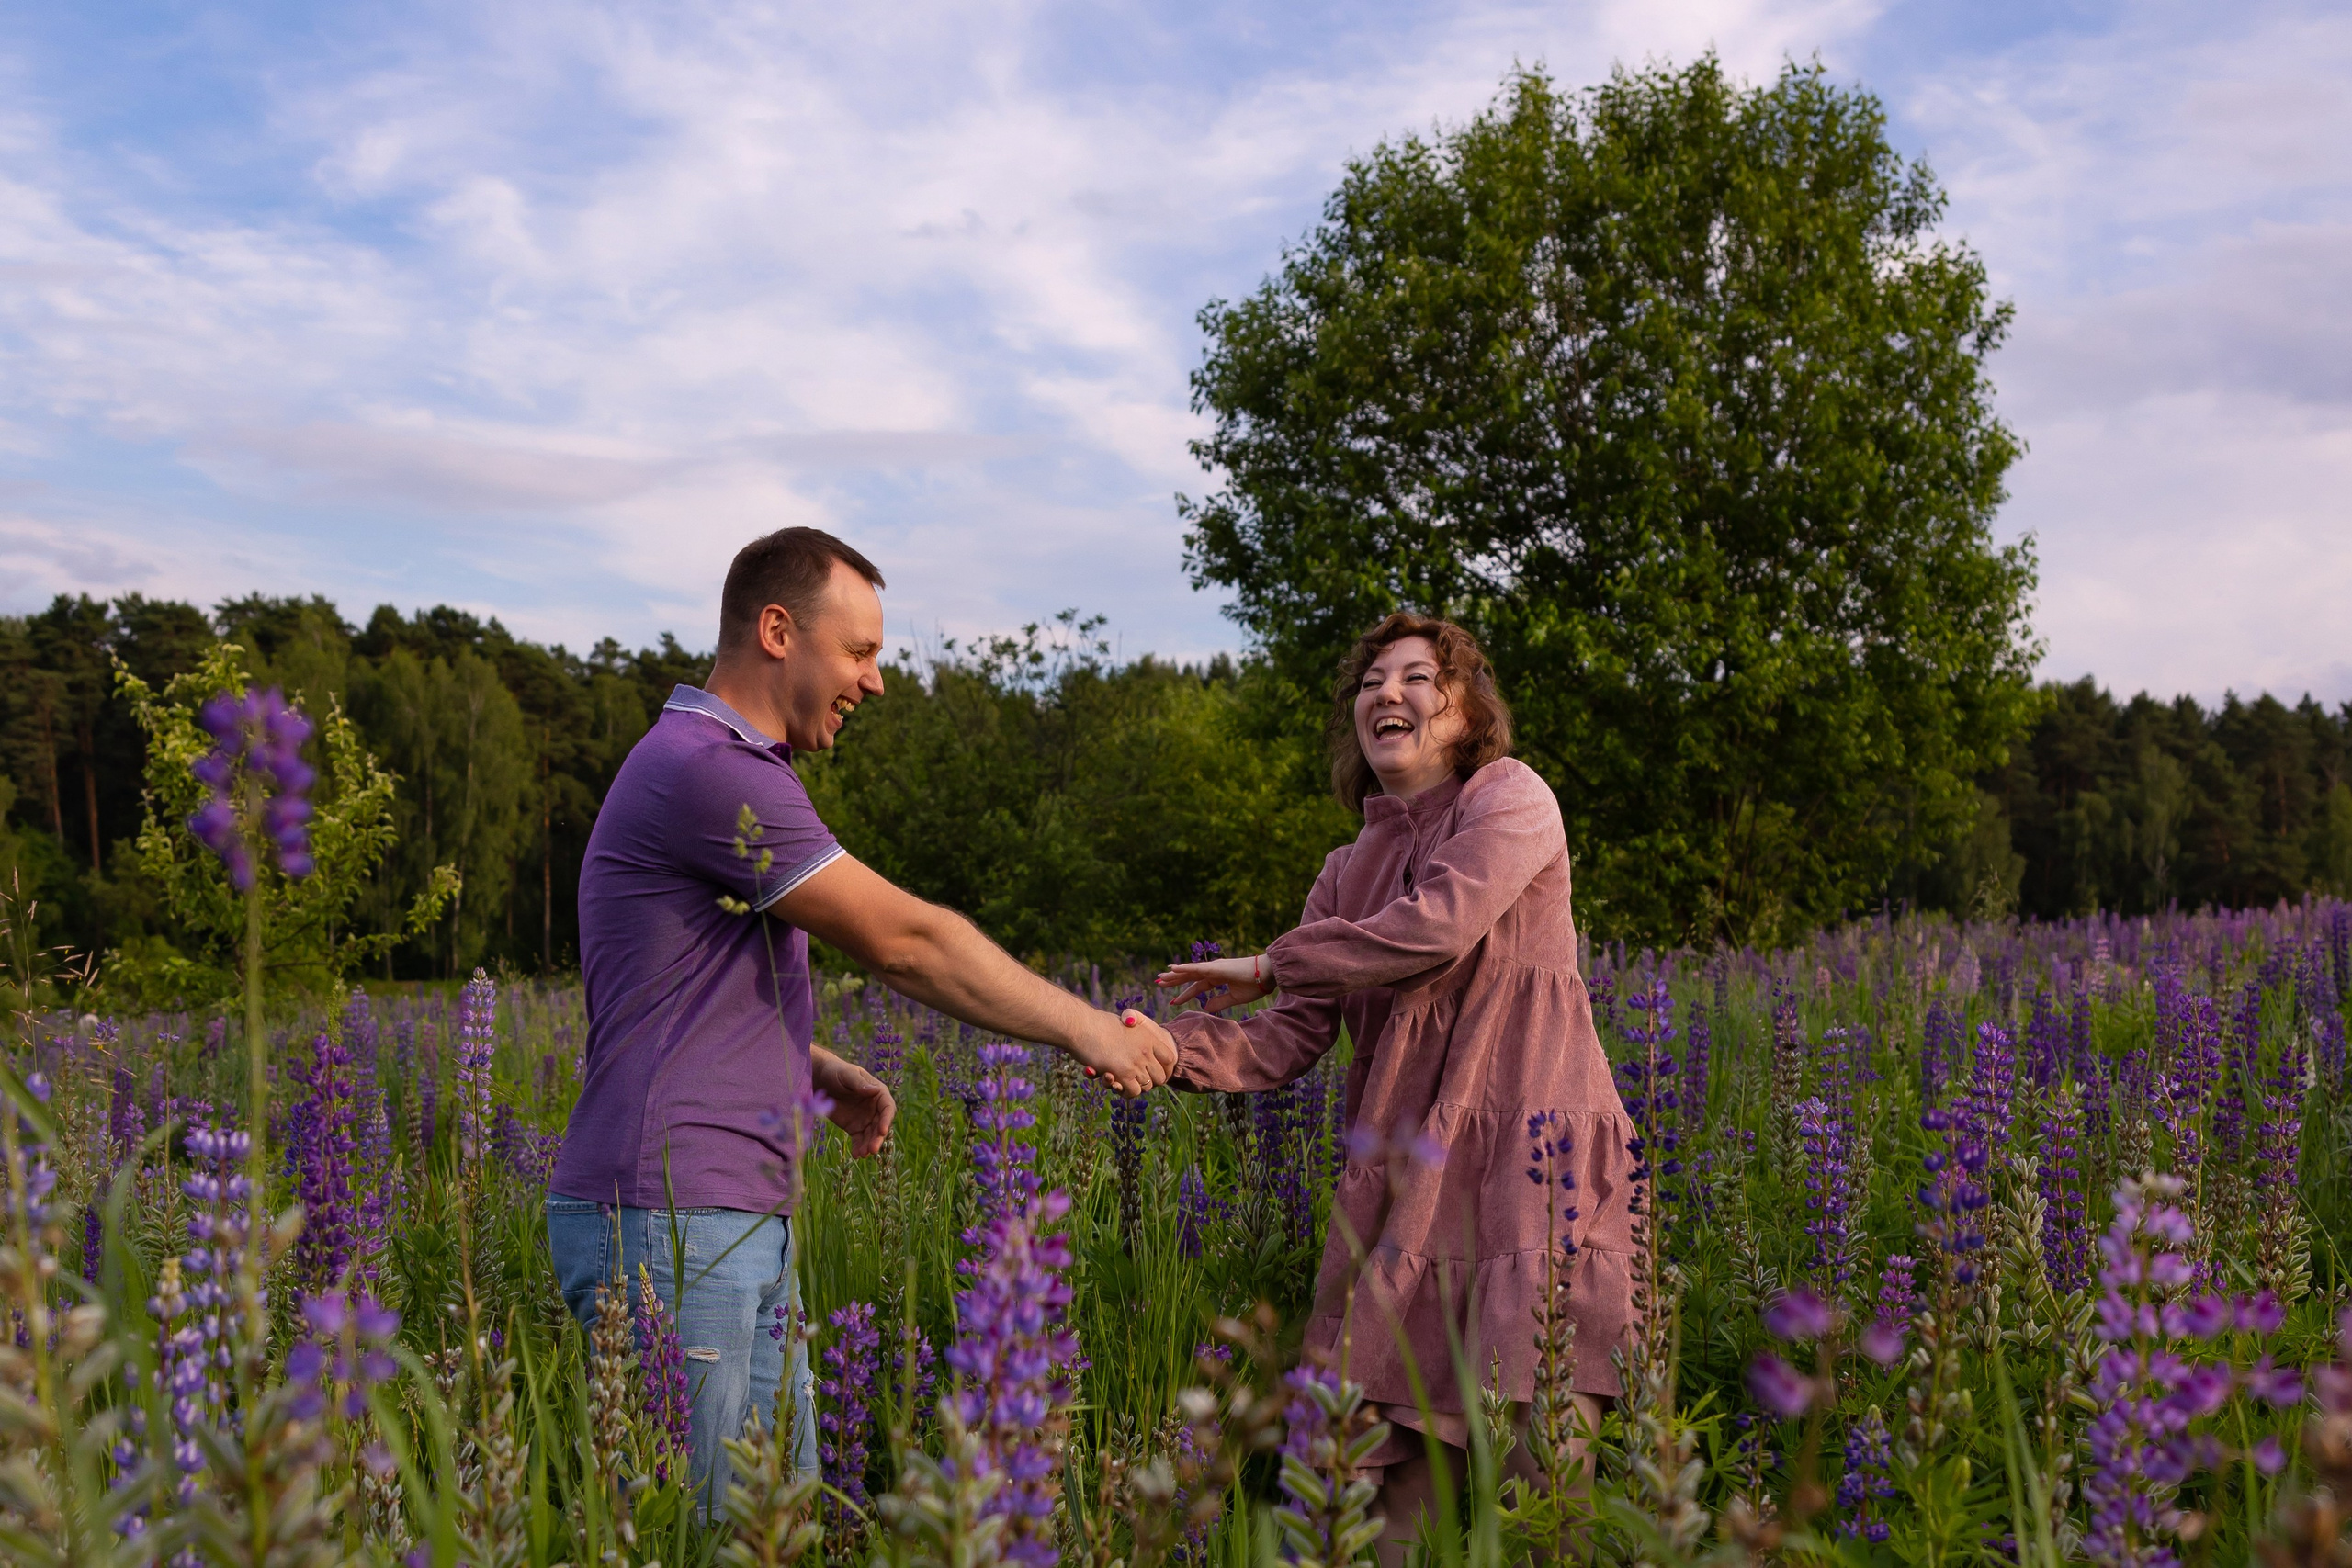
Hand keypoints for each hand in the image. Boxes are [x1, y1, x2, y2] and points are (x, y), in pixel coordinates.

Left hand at [812, 1049, 895, 1157]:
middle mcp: (874, 1108)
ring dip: (868, 1145)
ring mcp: (865, 1119)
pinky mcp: (854, 1127)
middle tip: (872, 1150)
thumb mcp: (847, 1075)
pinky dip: (858, 1148)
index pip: (887, 1107)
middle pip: (880, 1125)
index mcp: (877, 1093)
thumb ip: (859, 1084)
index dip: (886, 1119)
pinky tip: (856, 1155)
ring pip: (871, 1135)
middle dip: (877, 1138)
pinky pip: (859, 1140)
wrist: (820, 1079)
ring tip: (862, 1154)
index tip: (882, 1131)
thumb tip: (874, 1091)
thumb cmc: (836, 1072)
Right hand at [1067, 1007, 1176, 1095]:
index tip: (1153, 1071)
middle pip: (1161, 1077)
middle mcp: (1146, 1051)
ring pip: (1147, 1086)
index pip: (1170, 1059)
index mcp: (1149, 1037)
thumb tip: (1134, 1031)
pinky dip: (1126, 1092)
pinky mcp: (1124, 1074)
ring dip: (1136, 1087)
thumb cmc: (1098, 1024)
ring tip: (1124, 1082)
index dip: (1164, 1068)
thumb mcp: (1124, 1023)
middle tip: (1136, 1079)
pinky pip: (1134, 1092)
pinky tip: (1118, 1086)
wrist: (1083, 1026)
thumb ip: (1134, 1033)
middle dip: (1150, 1081)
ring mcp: (1136, 1063)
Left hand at [1155, 954, 1270, 1013]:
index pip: (1198, 987)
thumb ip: (1220, 1002)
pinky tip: (1173, 969)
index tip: (1174, 1001)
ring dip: (1174, 974)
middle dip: (1175, 981)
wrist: (1267, 976)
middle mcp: (1214, 971)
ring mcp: (1214, 968)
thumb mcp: (1235, 998)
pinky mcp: (1216, 968)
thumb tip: (1206, 1007)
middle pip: (1190, 977)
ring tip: (1161, 977)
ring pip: (1189, 972)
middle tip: (1159, 983)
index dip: (1185, 994)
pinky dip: (1184, 968)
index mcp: (1219, 978)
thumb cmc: (1256, 985)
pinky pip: (1196, 968)